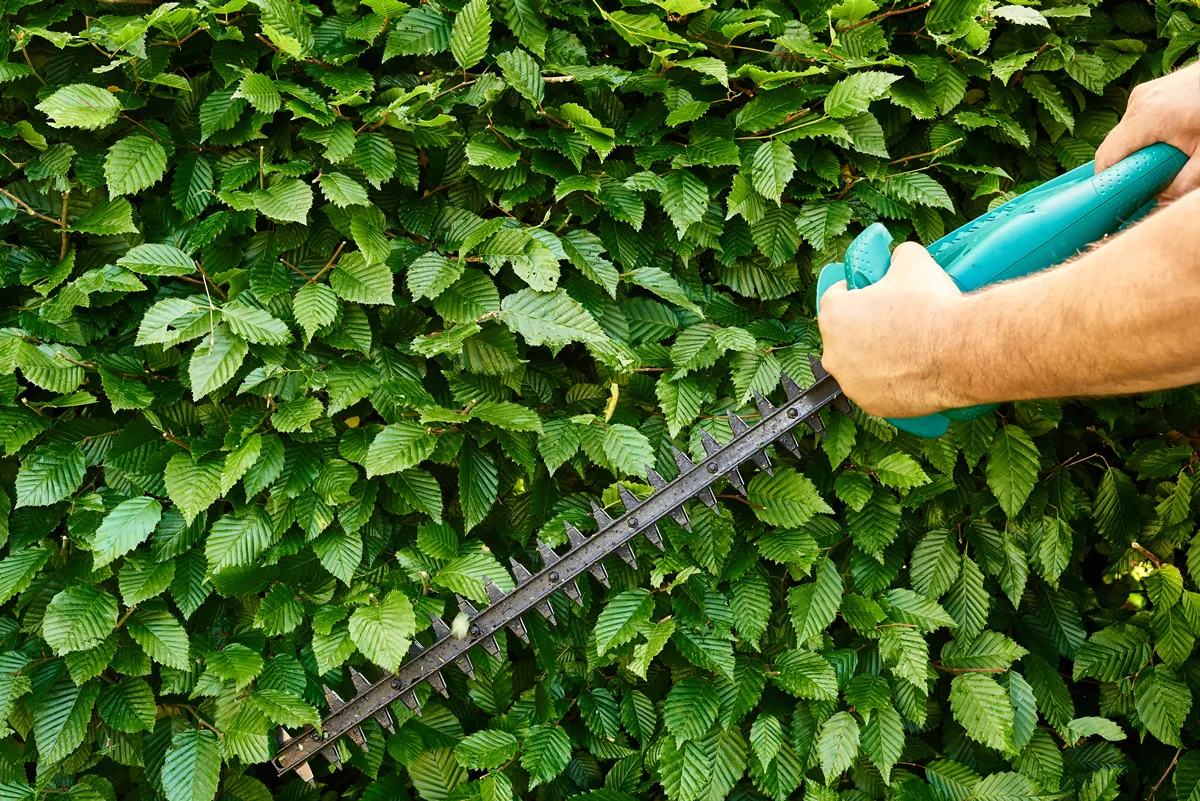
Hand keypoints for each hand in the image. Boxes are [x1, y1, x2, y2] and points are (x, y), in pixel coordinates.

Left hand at [817, 242, 964, 417]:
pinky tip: (911, 370)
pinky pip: (877, 390)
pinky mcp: (872, 406)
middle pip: (844, 335)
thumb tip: (900, 255)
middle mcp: (833, 353)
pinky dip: (890, 382)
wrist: (958, 351)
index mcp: (834, 315)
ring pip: (859, 366)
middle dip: (864, 327)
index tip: (866, 292)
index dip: (853, 292)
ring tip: (906, 347)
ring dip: (875, 357)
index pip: (834, 298)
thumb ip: (898, 256)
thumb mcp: (913, 262)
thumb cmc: (930, 307)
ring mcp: (851, 383)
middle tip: (892, 320)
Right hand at [1095, 62, 1199, 201]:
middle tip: (1149, 178)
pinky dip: (1145, 135)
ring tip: (1165, 155)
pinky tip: (1168, 138)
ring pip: (1124, 134)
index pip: (1107, 157)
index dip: (1106, 179)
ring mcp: (1141, 95)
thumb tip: (1163, 201)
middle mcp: (1137, 103)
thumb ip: (1184, 181)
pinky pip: (1134, 121)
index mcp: (1147, 118)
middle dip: (1127, 166)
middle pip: (1114, 146)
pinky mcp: (1148, 92)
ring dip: (1138, 150)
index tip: (1114, 195)